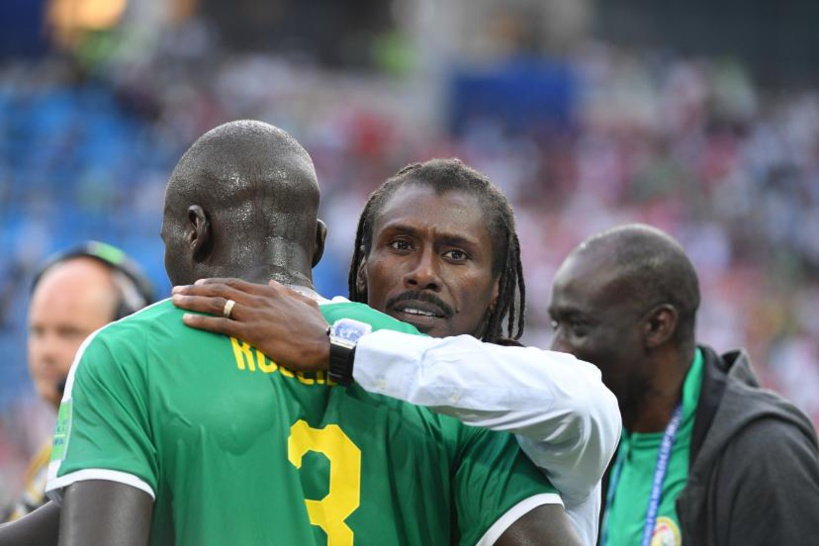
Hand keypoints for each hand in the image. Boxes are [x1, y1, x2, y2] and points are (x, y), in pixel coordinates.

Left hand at [171, 278, 330, 370]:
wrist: (325, 345)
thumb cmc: (317, 329)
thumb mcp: (305, 304)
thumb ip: (288, 293)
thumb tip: (274, 283)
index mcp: (271, 292)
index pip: (235, 283)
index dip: (214, 283)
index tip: (198, 283)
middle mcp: (259, 299)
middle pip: (220, 290)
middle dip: (195, 290)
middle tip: (176, 291)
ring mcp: (254, 315)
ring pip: (215, 304)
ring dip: (192, 302)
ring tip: (173, 302)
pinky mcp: (252, 332)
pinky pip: (220, 325)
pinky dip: (201, 322)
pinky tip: (186, 321)